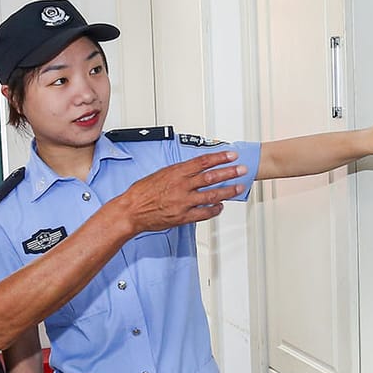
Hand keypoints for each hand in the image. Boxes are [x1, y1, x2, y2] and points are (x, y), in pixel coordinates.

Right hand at [119, 152, 245, 231]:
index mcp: (176, 172)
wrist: (131, 210)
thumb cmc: (142, 192)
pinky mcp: (183, 216)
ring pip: (211, 195)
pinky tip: (220, 206)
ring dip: (228, 191)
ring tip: (238, 187)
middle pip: (211, 177)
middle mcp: (182, 186)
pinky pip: (204, 213)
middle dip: (229, 172)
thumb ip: (178, 173)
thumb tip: (192, 170)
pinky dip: (214, 210)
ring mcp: (183, 202)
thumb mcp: (160, 174)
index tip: (231, 156)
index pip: (202, 162)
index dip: (219, 158)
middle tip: (241, 169)